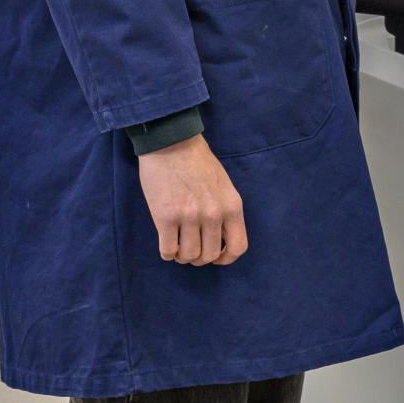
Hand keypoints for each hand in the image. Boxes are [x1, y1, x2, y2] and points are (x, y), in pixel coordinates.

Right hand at [136, 133, 247, 266]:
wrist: (172, 144)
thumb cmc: (198, 162)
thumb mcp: (224, 186)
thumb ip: (225, 211)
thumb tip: (220, 238)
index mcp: (232, 206)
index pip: (238, 247)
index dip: (226, 258)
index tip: (215, 257)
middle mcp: (213, 215)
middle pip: (209, 256)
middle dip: (199, 258)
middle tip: (190, 248)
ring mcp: (189, 217)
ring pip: (188, 256)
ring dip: (182, 256)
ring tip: (178, 245)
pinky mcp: (166, 217)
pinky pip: (168, 251)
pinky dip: (167, 253)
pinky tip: (167, 242)